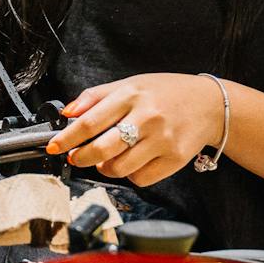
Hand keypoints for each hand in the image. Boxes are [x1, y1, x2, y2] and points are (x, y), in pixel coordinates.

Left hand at [47, 73, 222, 186]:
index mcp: (132, 95)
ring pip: (119, 168)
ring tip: (107, 159)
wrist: (209, 104)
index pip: (90, 122)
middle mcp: (147, 117)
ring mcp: (162, 140)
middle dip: (82, 157)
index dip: (67, 138)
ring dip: (105, 168)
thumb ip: (96, 97)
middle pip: (102, 149)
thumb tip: (67, 113)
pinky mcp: (175, 159)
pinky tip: (132, 161)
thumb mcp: (130, 83)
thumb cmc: (166, 92)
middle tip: (77, 157)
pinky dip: (130, 174)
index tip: (54, 147)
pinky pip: (140, 178)